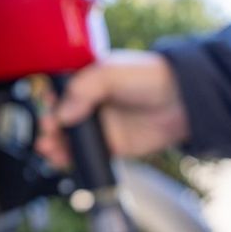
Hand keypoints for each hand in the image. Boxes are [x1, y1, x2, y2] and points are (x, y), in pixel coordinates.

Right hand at [35, 50, 189, 167]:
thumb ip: (82, 89)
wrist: (184, 101)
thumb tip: (62, 114)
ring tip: (48, 147)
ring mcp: (101, 125)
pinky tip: (60, 158)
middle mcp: (91, 103)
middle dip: (49, 125)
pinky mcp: (111, 145)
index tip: (47, 107)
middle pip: (60, 117)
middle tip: (48, 129)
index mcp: (88, 80)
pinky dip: (70, 159)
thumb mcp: (110, 72)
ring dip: (54, 144)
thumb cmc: (150, 77)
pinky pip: (86, 154)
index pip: (59, 91)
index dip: (49, 100)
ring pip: (69, 138)